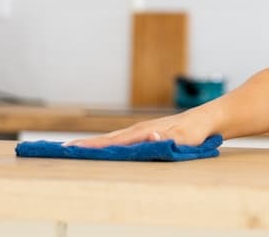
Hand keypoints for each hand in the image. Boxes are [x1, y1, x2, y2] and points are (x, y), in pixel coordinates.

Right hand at [64, 110, 215, 147]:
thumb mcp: (186, 139)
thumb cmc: (197, 131)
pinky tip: (98, 148)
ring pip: (112, 138)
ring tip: (72, 148)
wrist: (207, 119)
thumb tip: (148, 138)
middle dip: (85, 144)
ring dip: (93, 143)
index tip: (72, 149)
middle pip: (107, 139)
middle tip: (61, 149)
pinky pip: (121, 139)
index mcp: (144, 132)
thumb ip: (168, 140)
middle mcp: (138, 130)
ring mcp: (141, 131)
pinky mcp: (145, 134)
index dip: (93, 146)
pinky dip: (106, 143)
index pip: (113, 141)